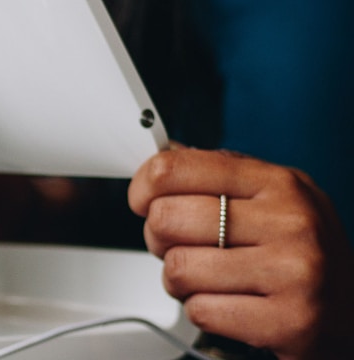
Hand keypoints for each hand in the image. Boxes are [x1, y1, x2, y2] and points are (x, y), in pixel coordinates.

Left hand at [129, 146, 353, 358]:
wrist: (351, 311)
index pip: (175, 168)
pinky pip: (200, 310)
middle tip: (181, 247)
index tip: (142, 201)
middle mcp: (290, 221)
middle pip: (166, 218)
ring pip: (178, 268)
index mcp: (278, 183)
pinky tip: (230, 304)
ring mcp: (293, 271)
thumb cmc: (300, 253)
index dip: (142, 187)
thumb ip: (219, 173)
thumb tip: (163, 155)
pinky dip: (202, 311)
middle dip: (159, 240)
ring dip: (180, 282)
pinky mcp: (289, 319)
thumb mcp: (272, 198)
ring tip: (209, 280)